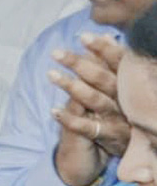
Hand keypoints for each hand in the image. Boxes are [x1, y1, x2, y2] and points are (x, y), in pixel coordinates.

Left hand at [50, 34, 127, 185]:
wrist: (135, 151)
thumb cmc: (124, 110)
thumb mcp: (123, 86)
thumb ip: (114, 62)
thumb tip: (104, 35)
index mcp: (131, 86)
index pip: (118, 64)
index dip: (103, 49)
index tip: (83, 36)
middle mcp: (128, 101)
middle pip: (103, 79)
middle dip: (79, 64)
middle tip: (56, 53)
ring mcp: (120, 119)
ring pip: (95, 100)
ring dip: (72, 87)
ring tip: (50, 75)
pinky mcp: (110, 137)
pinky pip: (88, 127)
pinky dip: (70, 119)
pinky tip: (53, 111)